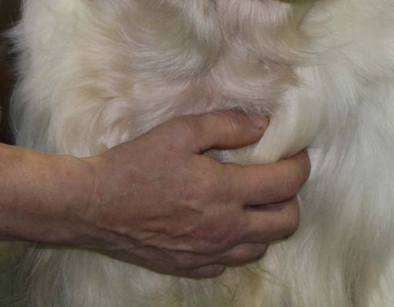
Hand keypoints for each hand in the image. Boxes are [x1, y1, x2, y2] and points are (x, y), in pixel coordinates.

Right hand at [77, 111, 310, 277]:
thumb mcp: (182, 131)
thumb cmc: (136, 164)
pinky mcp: (189, 268)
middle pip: (286, 223)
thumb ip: (228, 125)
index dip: (300, 166)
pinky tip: (224, 223)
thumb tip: (264, 125)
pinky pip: (230, 263)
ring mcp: (208, 254)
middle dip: (292, 198)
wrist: (93, 206)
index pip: (286, 184)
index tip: (297, 154)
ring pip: (261, 247)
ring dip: (267, 223)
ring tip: (253, 200)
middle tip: (278, 178)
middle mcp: (224, 229)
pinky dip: (238, 244)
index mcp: (225, 192)